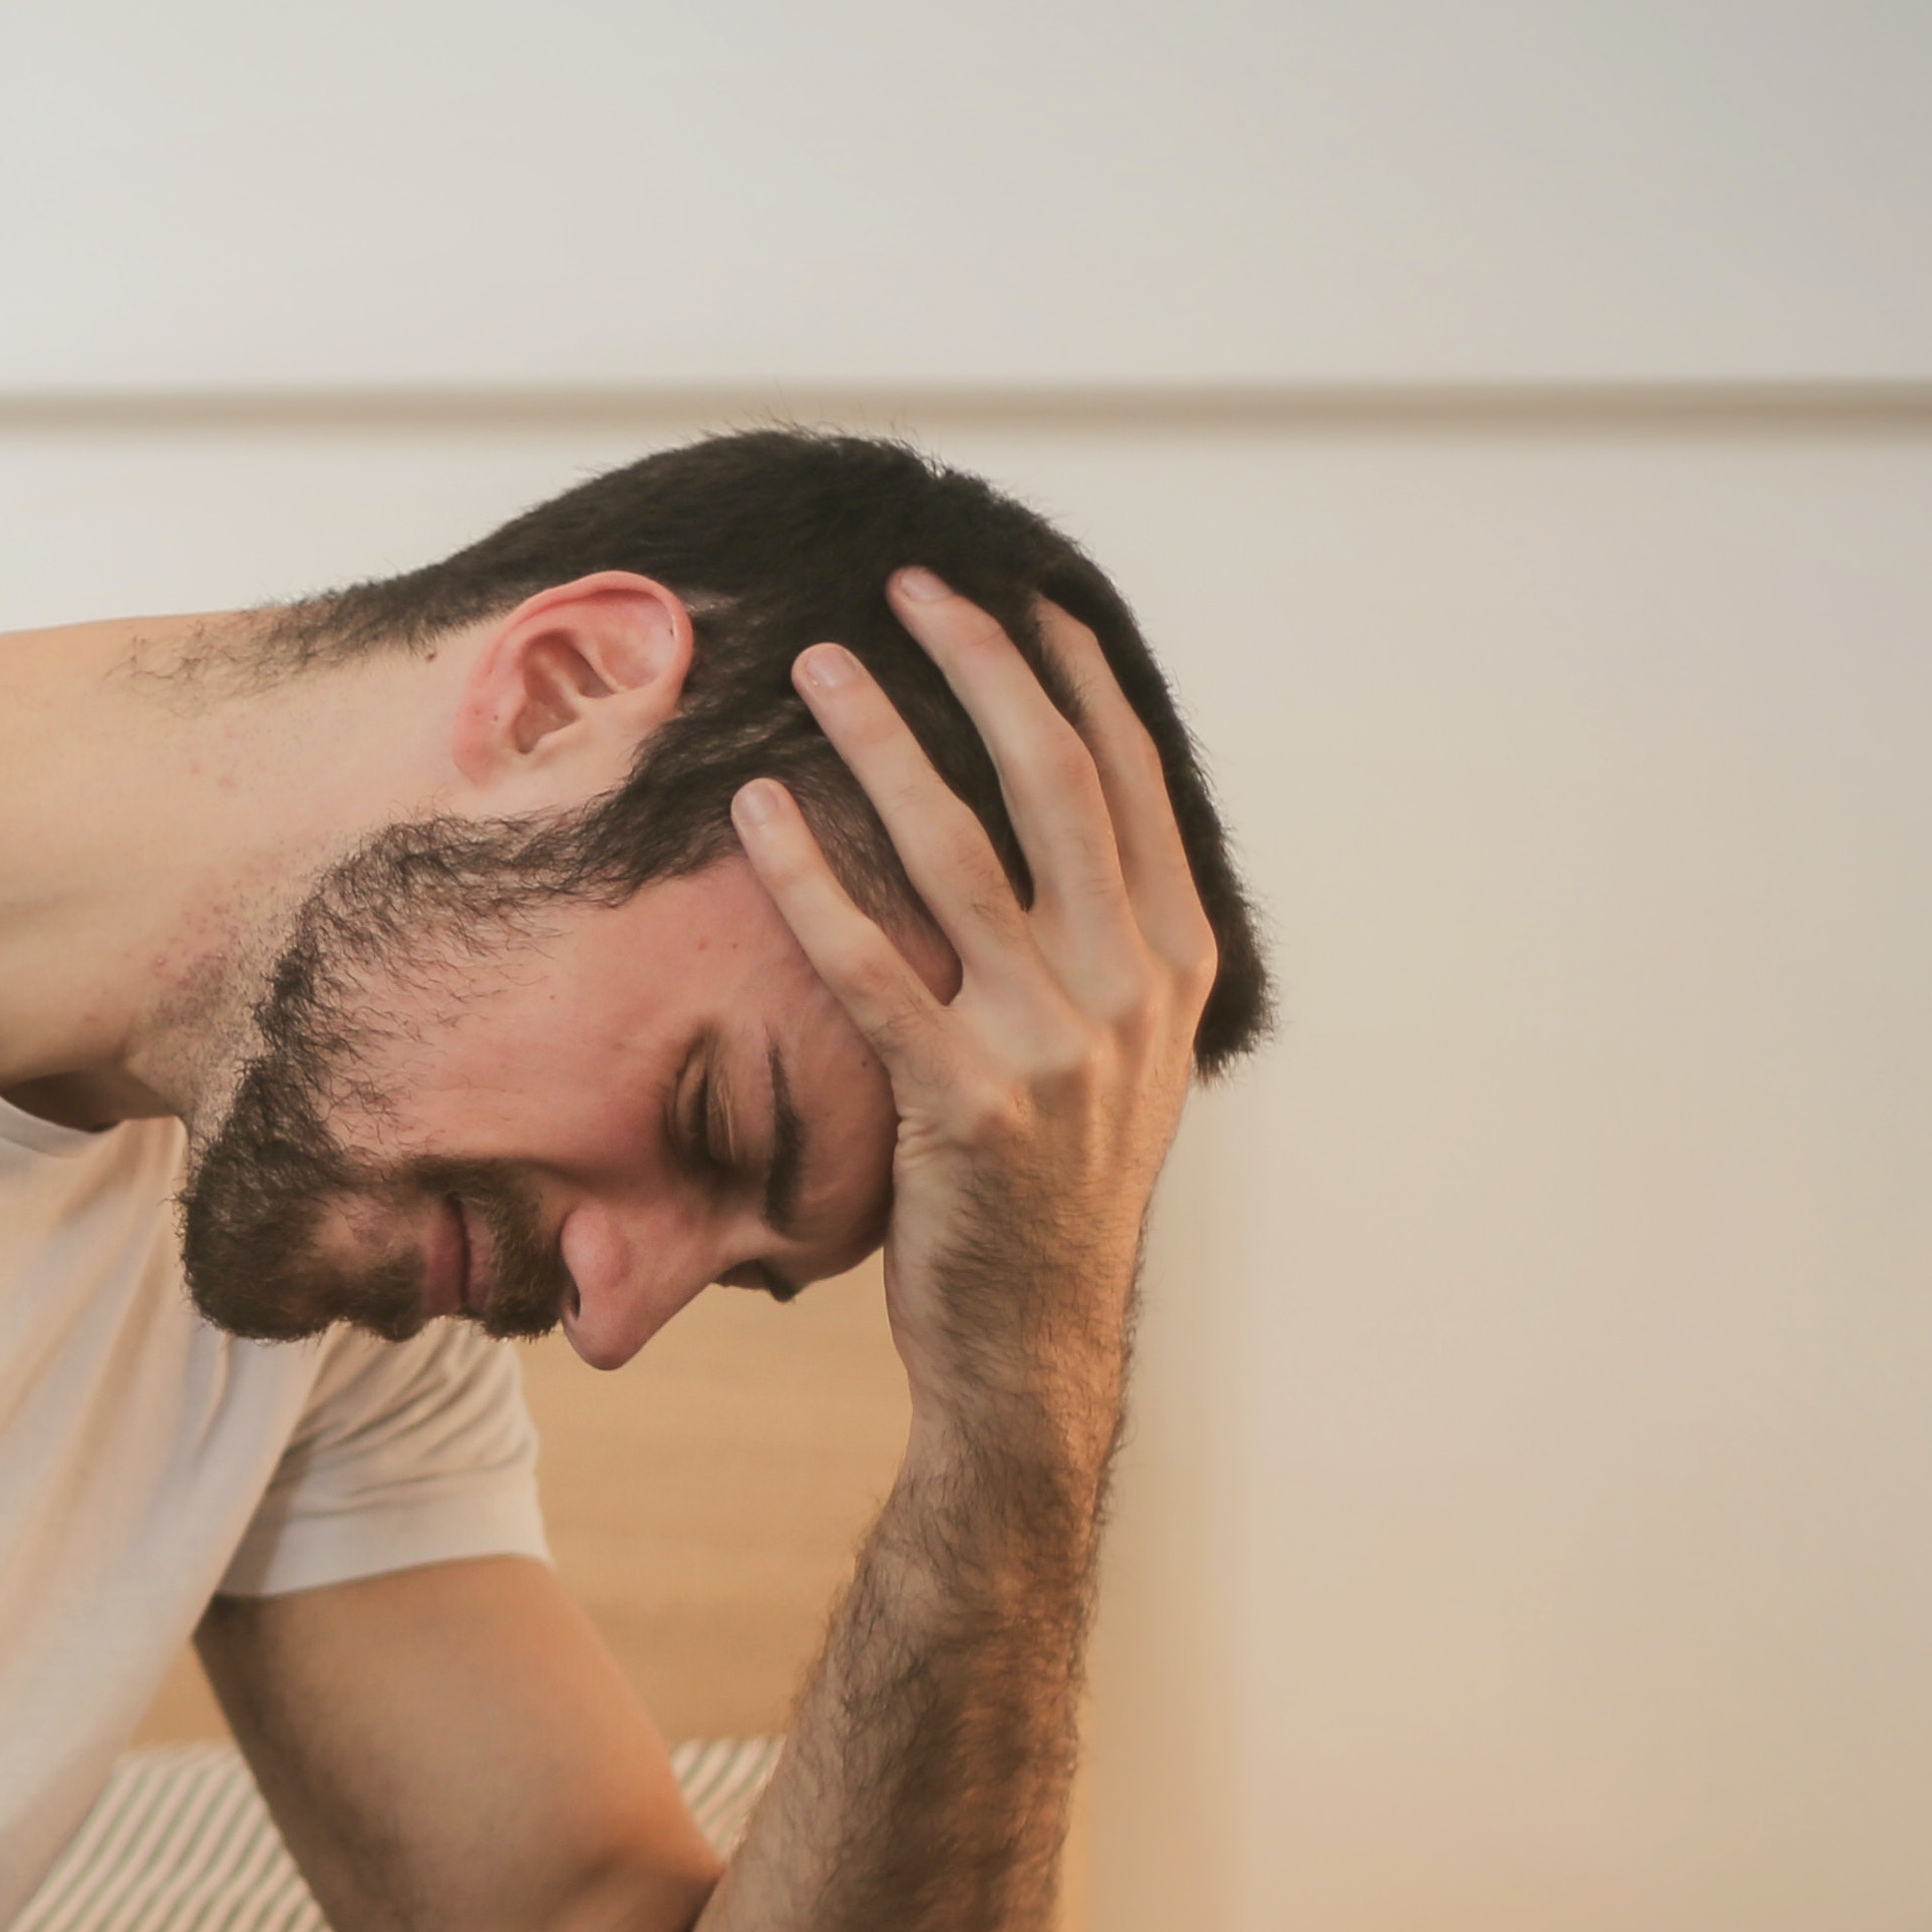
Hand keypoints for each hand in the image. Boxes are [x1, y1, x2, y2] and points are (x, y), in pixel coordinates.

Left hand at [731, 573, 1224, 1476]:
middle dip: (980, 668)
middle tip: (910, 586)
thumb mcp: (1117, 1058)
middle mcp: (1130, 990)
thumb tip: (1051, 824)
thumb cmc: (1048, 1193)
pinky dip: (809, 881)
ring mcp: (1054, 1047)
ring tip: (816, 665)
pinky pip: (870, 967)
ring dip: (883, 744)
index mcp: (1174, 962)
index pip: (1126, 780)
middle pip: (1053, 783)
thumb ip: (1099, 943)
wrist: (1032, 1345)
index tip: (1013, 596)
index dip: (1069, 678)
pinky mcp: (965, 1104)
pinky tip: (757, 813)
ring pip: (959, 854)